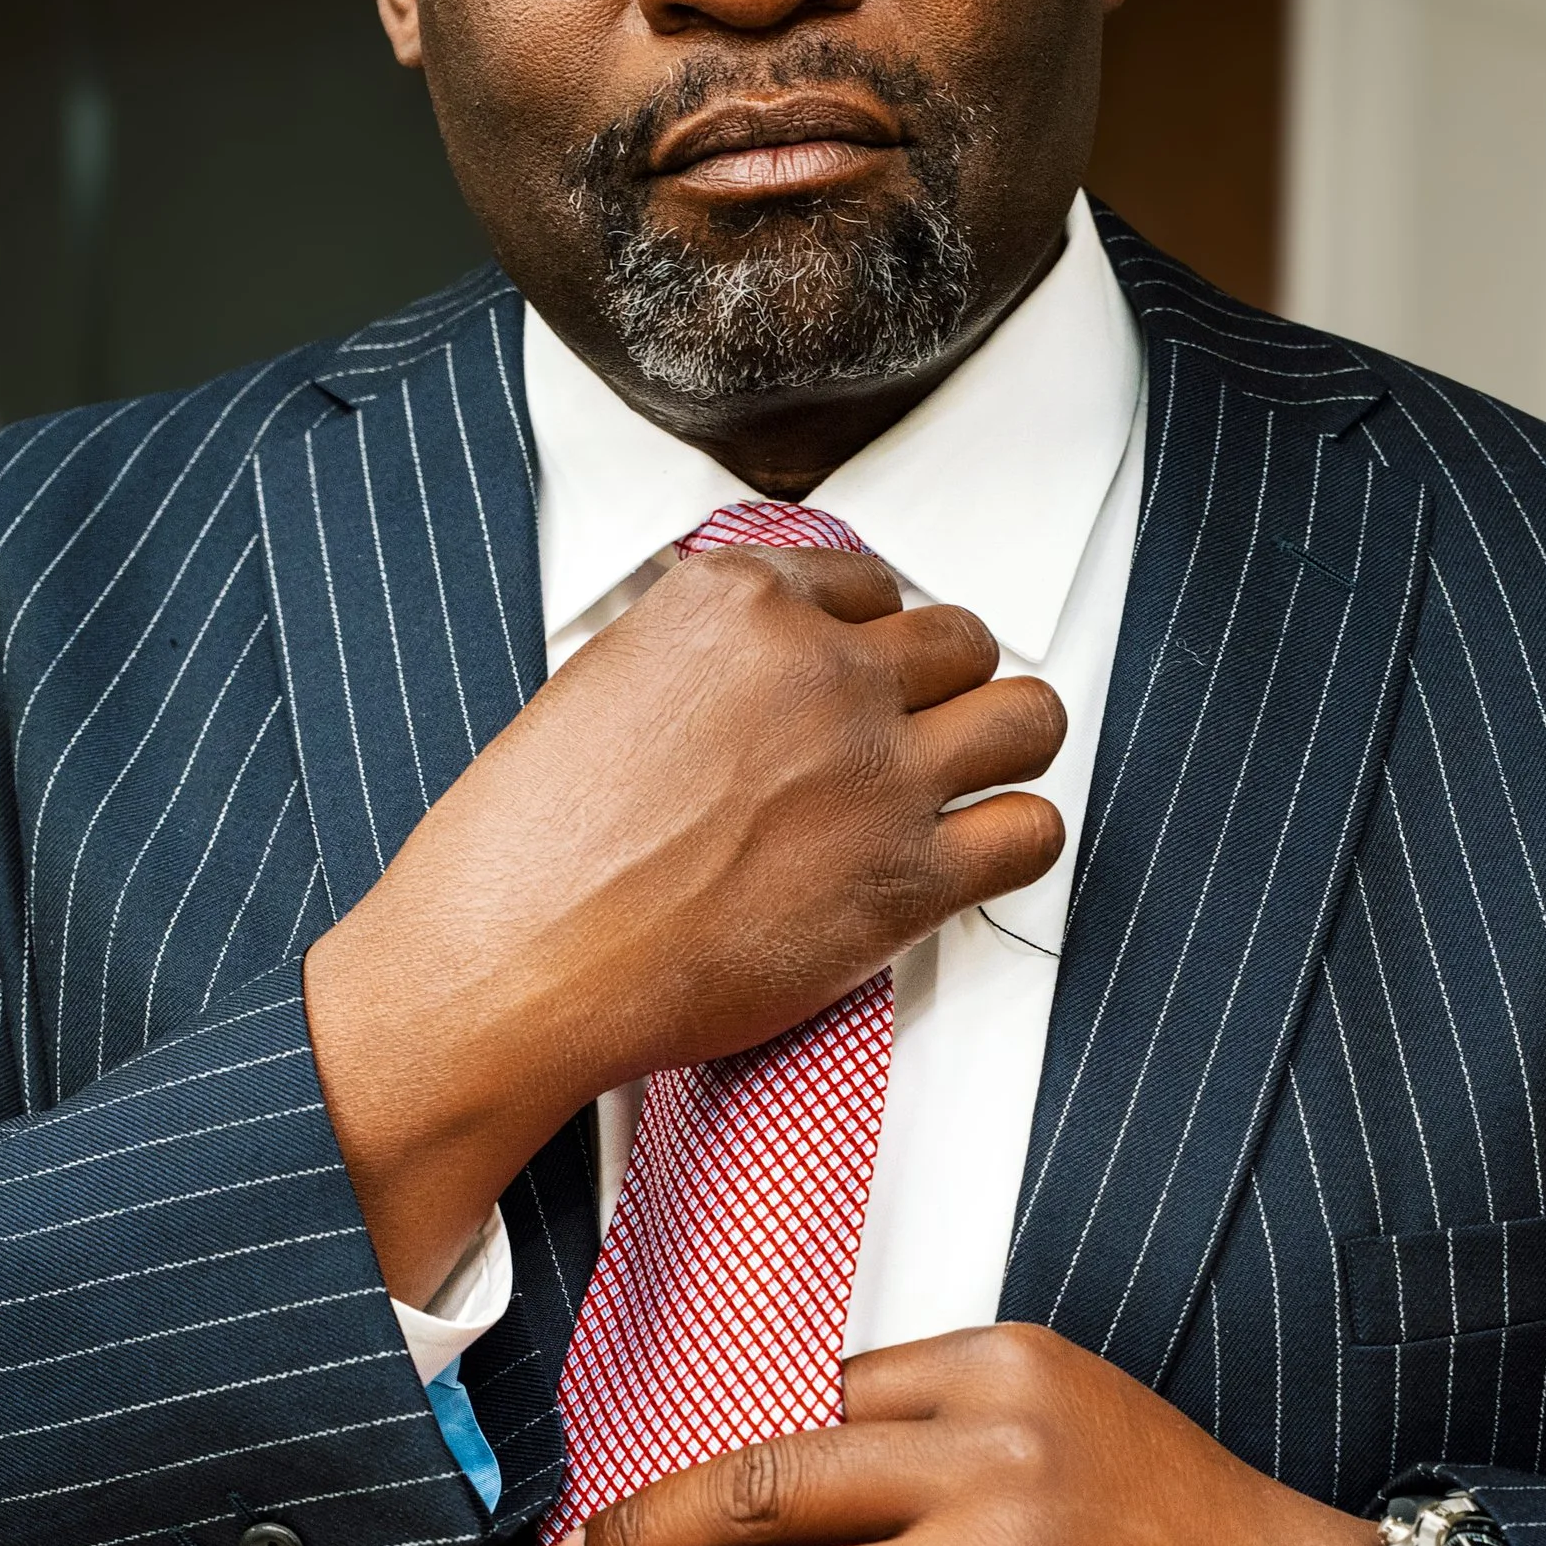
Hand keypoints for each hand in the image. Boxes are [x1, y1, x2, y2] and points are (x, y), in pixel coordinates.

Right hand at [303, 549, 1063, 1306]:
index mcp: (737, 604)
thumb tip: (757, 684)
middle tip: (910, 741)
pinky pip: (1033, 832)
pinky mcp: (907, 877)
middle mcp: (820, 668)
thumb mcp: (604, 684)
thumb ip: (705, 664)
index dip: (872, 642)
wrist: (512, 961)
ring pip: (1027, 717)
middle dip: (943, 689)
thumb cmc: (532, 850)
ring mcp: (875, 770)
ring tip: (965, 789)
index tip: (858, 684)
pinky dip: (1014, 843)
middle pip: (962, 640)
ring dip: (1004, 749)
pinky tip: (969, 861)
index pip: (870, 584)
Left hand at [539, 1321, 1515, 1545]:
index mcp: (993, 1369)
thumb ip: (942, 1419)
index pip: (803, 1400)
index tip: (638, 1497)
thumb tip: (787, 1459)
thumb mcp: (1071, 1413)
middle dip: (634, 1537)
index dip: (703, 1458)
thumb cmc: (1186, 1524)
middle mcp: (986, 1458)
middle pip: (755, 1489)